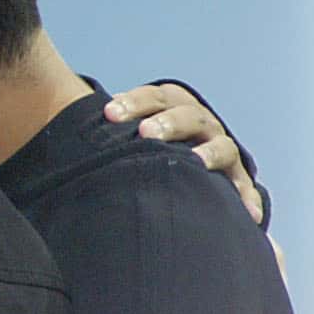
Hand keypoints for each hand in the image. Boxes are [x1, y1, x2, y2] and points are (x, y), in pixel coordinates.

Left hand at [105, 83, 260, 221]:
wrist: (182, 166)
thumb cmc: (142, 149)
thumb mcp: (127, 136)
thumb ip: (107, 134)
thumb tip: (65, 131)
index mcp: (173, 108)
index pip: (157, 97)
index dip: (135, 102)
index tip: (109, 113)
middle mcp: (201, 125)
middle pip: (188, 115)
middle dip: (167, 122)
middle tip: (145, 134)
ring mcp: (221, 150)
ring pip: (220, 145)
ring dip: (207, 151)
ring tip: (194, 161)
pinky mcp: (236, 180)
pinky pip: (245, 190)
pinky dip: (247, 200)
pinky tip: (247, 216)